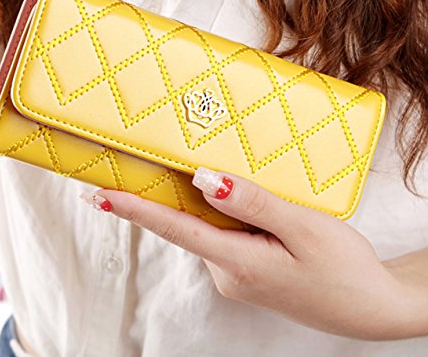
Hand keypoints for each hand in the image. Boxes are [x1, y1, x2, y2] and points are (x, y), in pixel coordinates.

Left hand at [80, 167, 427, 339]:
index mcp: (237, 262)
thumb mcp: (302, 228)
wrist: (369, 306)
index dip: (135, 210)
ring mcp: (236, 274)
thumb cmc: (342, 268)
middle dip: (165, 196)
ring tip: (215, 176)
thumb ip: (252, 204)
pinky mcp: (247, 270)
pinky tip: (246, 203)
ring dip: (206, 203)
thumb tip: (205, 179)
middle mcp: (227, 271)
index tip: (100, 195)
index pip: (174, 228)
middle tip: (143, 162)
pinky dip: (226, 214)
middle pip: (188, 224)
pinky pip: (226, 234)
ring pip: (210, 227)